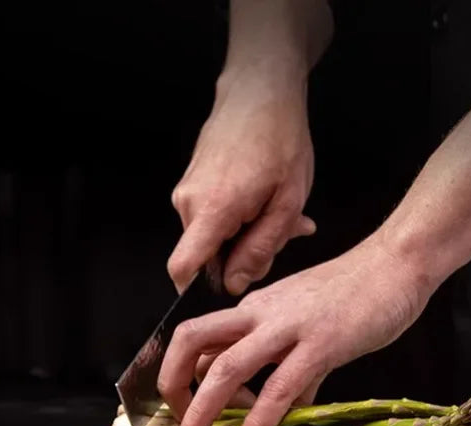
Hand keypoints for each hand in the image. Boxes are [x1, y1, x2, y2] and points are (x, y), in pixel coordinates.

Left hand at [158, 235, 434, 425]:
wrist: (397, 264)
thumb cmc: (355, 294)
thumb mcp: (305, 325)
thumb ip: (288, 365)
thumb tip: (284, 407)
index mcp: (253, 309)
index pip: (198, 337)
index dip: (181, 374)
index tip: (184, 410)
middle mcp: (259, 314)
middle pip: (192, 343)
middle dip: (173, 389)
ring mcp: (287, 328)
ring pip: (226, 369)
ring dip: (201, 414)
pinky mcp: (320, 345)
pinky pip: (278, 389)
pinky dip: (256, 424)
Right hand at [167, 68, 316, 295]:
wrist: (259, 89)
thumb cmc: (279, 139)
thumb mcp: (287, 203)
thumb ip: (261, 249)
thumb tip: (235, 283)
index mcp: (212, 210)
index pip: (183, 268)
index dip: (198, 291)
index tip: (224, 292)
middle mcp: (189, 203)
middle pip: (208, 258)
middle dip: (244, 257)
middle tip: (282, 235)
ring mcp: (187, 193)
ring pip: (214, 238)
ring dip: (247, 236)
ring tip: (279, 212)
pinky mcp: (193, 185)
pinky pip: (213, 218)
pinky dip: (241, 220)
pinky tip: (266, 202)